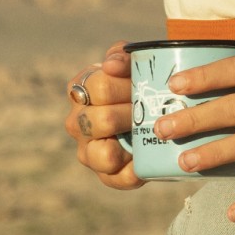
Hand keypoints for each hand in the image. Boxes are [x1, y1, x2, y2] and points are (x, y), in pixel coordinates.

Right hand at [63, 43, 143, 190]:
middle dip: (133, 114)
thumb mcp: (132, 63)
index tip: (143, 85)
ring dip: (132, 142)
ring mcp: (88, 152)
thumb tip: (112, 64)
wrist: (157, 113)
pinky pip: (118, 179)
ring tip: (151, 132)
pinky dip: (136, 172)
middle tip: (153, 109)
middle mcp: (77, 123)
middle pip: (103, 120)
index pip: (99, 87)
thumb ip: (123, 55)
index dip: (126, 87)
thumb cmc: (138, 84)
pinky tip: (148, 160)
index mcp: (80, 91)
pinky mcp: (106, 175)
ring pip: (103, 155)